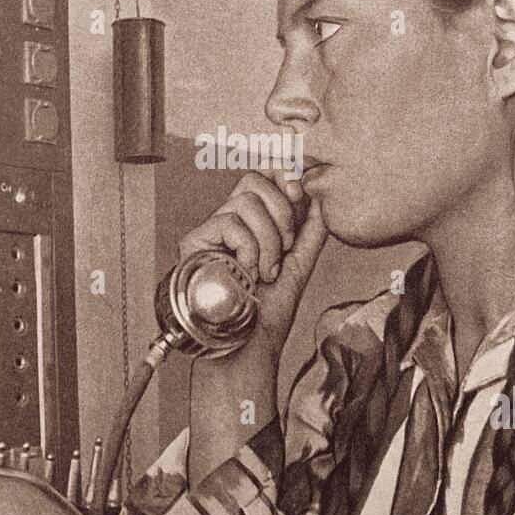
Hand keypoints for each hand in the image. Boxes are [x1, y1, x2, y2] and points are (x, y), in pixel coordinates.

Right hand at [177, 169, 327, 360]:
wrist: (248, 342)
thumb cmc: (267, 312)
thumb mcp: (300, 263)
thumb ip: (311, 229)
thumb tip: (320, 194)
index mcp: (254, 223)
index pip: (263, 175)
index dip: (282, 172)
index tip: (300, 191)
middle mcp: (230, 222)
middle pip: (254, 178)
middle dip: (282, 210)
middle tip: (285, 245)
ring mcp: (212, 231)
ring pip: (246, 201)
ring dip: (268, 239)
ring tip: (266, 269)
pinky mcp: (195, 241)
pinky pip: (230, 222)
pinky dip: (249, 250)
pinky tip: (247, 273)